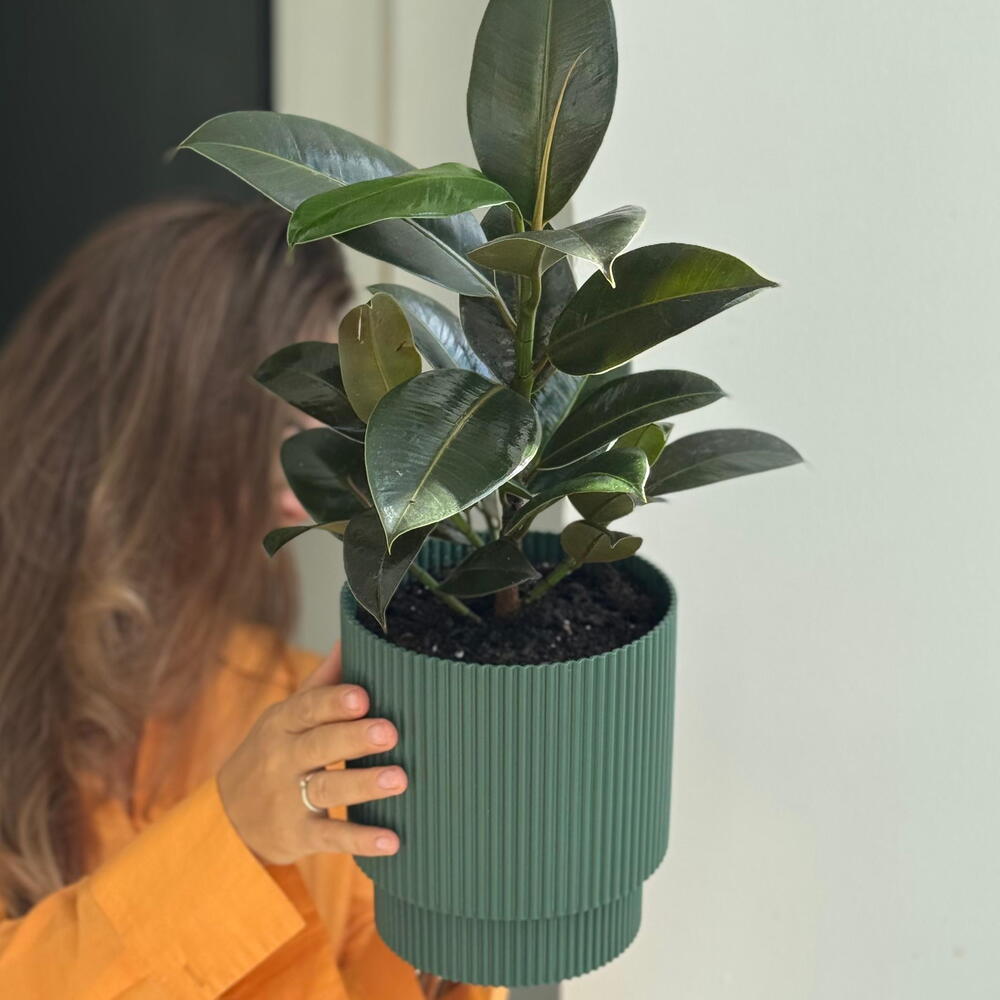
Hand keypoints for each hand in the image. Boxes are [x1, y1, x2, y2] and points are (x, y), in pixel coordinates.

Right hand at [217, 643, 406, 864]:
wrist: (227, 819)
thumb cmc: (273, 753)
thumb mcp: (287, 715)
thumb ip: (323, 682)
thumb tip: (352, 636)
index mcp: (283, 723)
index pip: (308, 708)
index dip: (334, 701)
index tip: (362, 696)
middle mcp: (283, 759)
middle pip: (319, 745)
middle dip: (354, 738)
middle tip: (390, 732)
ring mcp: (289, 799)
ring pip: (328, 789)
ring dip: (364, 785)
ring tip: (400, 779)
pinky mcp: (298, 836)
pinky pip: (331, 837)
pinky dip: (361, 840)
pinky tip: (393, 840)